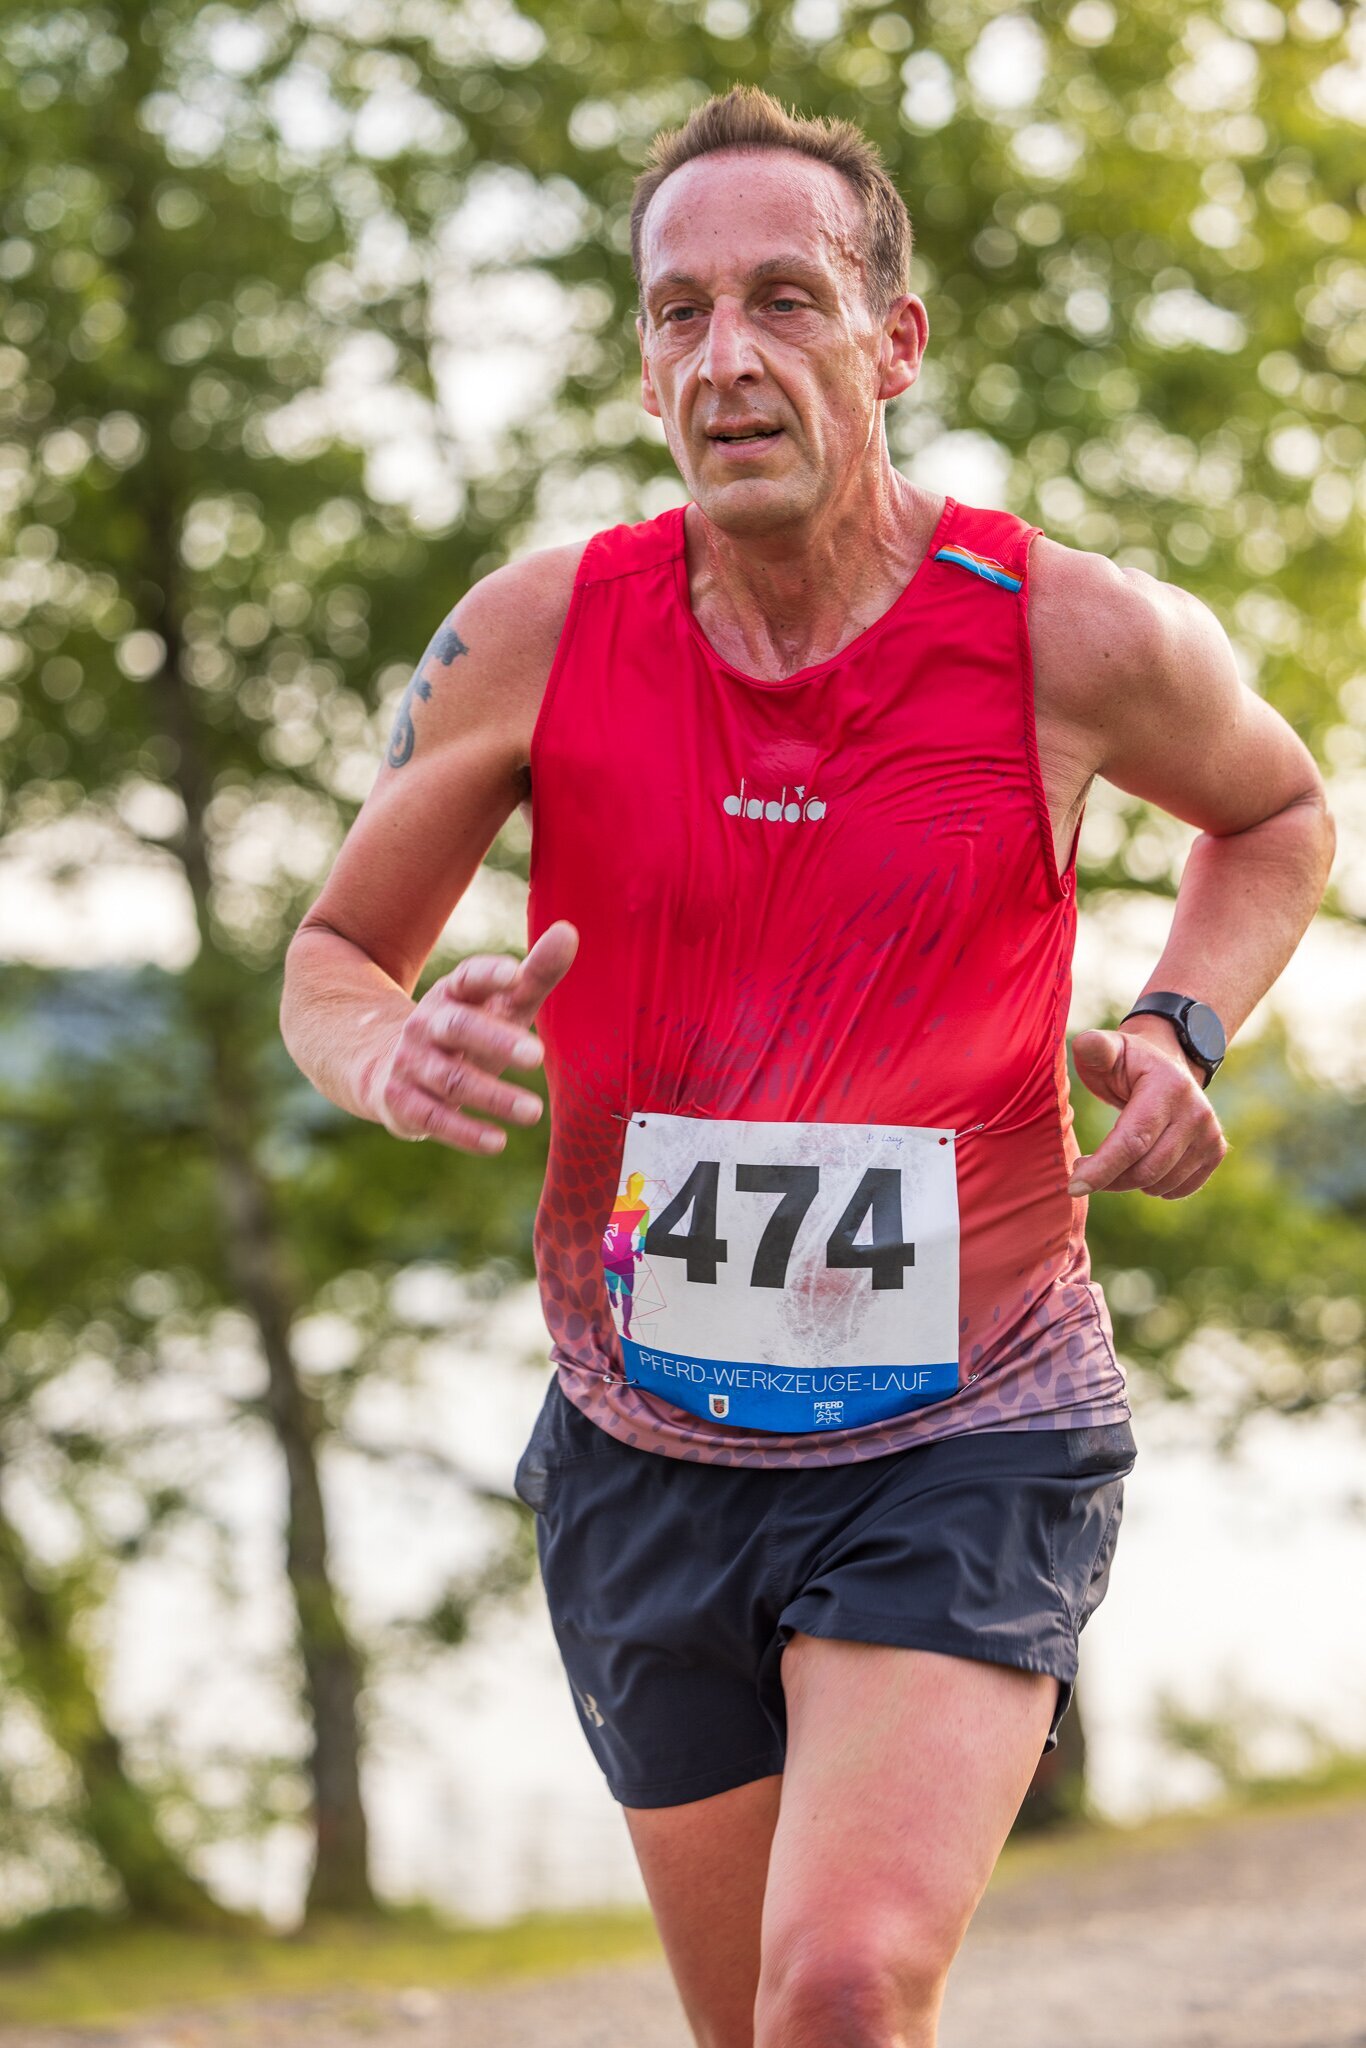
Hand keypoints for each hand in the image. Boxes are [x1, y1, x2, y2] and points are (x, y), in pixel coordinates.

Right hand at [371, 920, 577, 1153]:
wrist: (386, 1068)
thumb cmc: (465, 1033)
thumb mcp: (498, 1005)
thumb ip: (535, 975)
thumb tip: (569, 931)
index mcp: (452, 993)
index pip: (467, 977)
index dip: (488, 975)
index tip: (515, 974)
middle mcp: (427, 1024)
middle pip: (459, 1028)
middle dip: (496, 1040)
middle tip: (538, 1055)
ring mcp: (411, 1064)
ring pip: (451, 1079)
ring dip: (493, 1096)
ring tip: (534, 1111)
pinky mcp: (402, 1102)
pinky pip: (434, 1118)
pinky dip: (466, 1132)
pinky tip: (498, 1143)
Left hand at [1067, 1023, 1227, 1199]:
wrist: (1169, 1063)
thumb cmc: (1127, 1062)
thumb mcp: (1108, 1048)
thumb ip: (1094, 1048)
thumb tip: (1086, 1045)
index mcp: (1168, 1087)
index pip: (1133, 1141)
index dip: (1102, 1169)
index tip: (1074, 1186)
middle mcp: (1196, 1112)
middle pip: (1146, 1169)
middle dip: (1108, 1179)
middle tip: (1084, 1170)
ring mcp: (1210, 1133)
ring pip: (1161, 1183)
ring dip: (1128, 1183)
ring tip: (1112, 1162)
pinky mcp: (1214, 1151)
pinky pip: (1179, 1189)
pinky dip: (1153, 1188)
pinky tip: (1138, 1167)